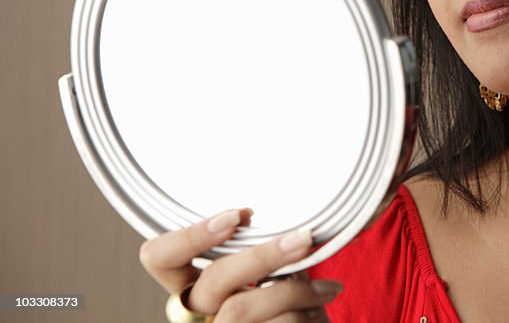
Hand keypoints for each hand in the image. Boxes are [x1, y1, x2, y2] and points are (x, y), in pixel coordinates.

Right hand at [139, 209, 341, 321]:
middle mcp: (196, 314)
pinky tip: (318, 313)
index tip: (239, 216)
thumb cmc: (288, 308)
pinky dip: (301, 318)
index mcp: (195, 287)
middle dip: (262, 255)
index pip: (159, 257)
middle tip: (304, 238)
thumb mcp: (272, 275)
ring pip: (239, 308)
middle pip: (212, 280)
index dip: (190, 236)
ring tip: (328, 288)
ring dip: (294, 291)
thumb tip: (290, 226)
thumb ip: (265, 254)